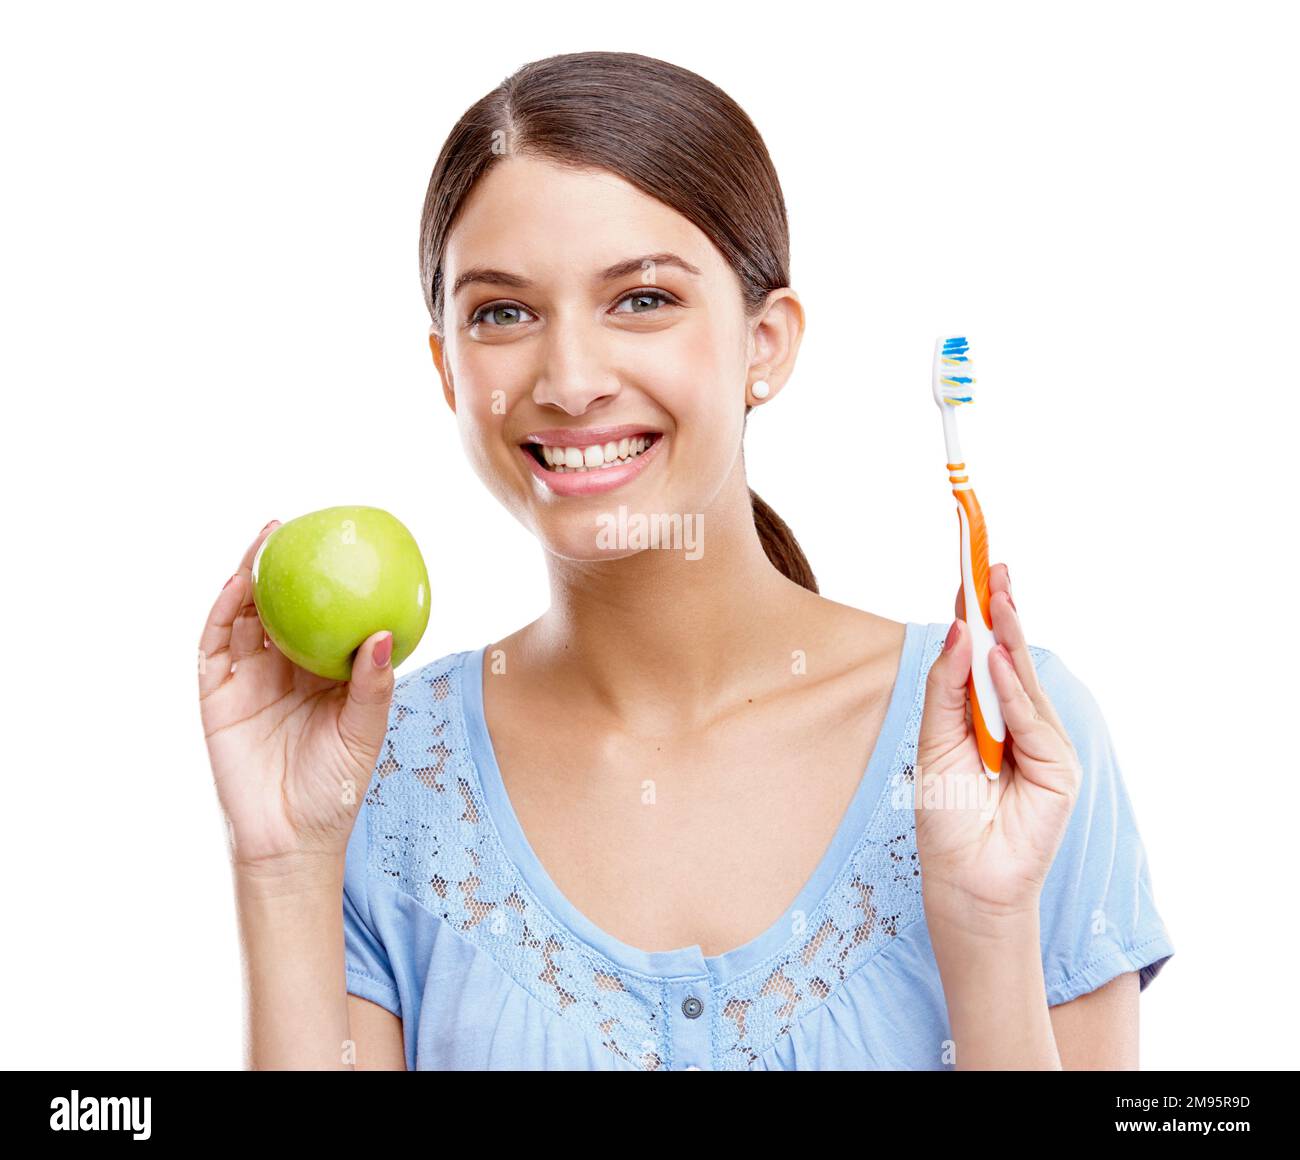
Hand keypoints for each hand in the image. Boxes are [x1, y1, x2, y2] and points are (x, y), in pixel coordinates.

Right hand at [197, 520, 395, 872]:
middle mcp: (283, 669)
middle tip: (295, 527)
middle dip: (282, 566)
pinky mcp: (217, 696)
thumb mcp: (364, 733)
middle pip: (278, 606)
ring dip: (248, 578)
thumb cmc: (337, 787)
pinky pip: (215, 647)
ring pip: (243, 618)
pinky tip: (235, 588)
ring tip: (265, 542)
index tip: (341, 543)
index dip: (325, 582)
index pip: (321, 616)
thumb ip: (372, 686)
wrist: (291, 838)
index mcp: (321, 673)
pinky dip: (222, 614)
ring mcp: (247, 680)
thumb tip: (383, 635)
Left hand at [914, 563, 1082, 927]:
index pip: (983, 654)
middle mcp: (1017, 721)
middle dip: (1000, 611)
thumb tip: (959, 631)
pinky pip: (1032, 721)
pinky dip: (1014, 693)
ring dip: (1008, 637)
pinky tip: (998, 664)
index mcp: (985, 713)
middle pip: (1009, 658)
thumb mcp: (935, 740)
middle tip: (992, 566)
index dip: (980, 614)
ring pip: (1023, 681)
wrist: (963, 877)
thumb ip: (947, 687)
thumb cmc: (947, 814)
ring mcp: (1043, 743)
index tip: (971, 570)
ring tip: (994, 597)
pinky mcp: (1059, 768)